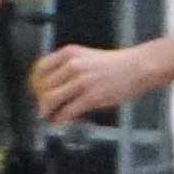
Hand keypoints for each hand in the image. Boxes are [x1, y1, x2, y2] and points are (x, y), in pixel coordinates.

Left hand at [33, 41, 161, 123]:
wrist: (138, 67)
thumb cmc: (116, 64)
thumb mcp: (88, 57)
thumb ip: (70, 67)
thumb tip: (54, 86)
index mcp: (70, 53)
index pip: (40, 68)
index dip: (35, 83)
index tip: (36, 91)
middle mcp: (73, 65)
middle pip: (44, 86)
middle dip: (41, 100)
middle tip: (43, 108)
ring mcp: (82, 81)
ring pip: (52, 99)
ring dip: (47, 111)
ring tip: (49, 116)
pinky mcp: (91, 97)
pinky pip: (68, 111)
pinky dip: (61, 118)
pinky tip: (61, 120)